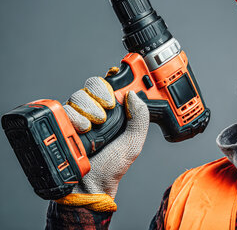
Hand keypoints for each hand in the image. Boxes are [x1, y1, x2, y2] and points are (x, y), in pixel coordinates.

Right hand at [56, 76, 149, 211]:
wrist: (90, 185)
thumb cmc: (112, 167)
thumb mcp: (134, 142)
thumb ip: (140, 119)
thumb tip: (134, 95)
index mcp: (114, 112)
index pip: (110, 86)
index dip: (112, 83)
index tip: (116, 95)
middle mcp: (94, 111)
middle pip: (92, 85)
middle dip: (100, 95)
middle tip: (106, 112)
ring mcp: (78, 116)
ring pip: (79, 95)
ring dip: (89, 108)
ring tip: (94, 126)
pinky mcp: (63, 123)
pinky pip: (65, 109)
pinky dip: (75, 117)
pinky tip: (82, 129)